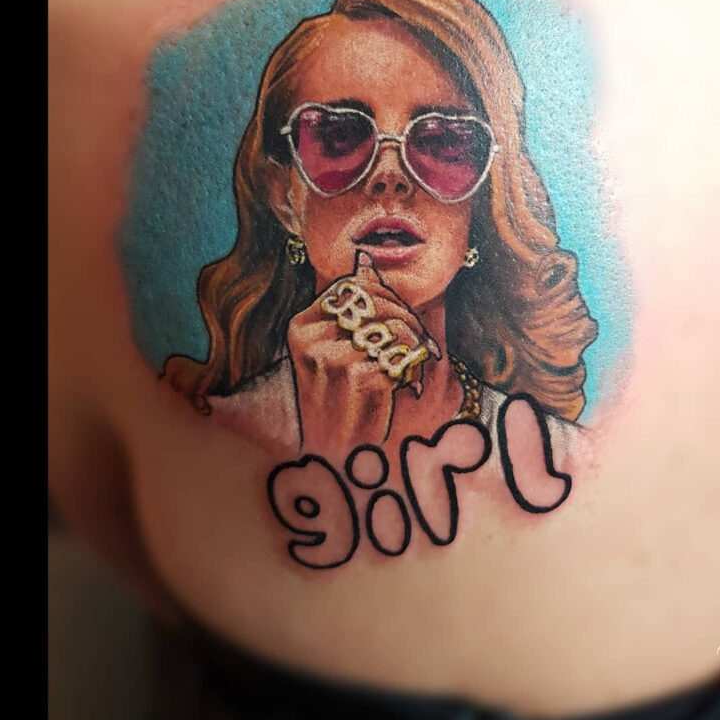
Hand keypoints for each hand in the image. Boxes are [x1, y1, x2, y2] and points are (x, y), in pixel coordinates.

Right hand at [287, 251, 441, 449]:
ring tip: (413, 363)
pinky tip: (407, 384)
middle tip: (419, 339)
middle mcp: (311, 340)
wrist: (336, 460)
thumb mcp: (332, 352)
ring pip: (392, 327)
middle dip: (406, 316)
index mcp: (300, 327)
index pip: (352, 286)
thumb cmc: (339, 403)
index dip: (385, 294)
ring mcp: (334, 359)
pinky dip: (414, 366)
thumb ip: (349, 309)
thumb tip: (365, 259)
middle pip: (375, 302)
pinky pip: (401, 354)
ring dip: (414, 343)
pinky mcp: (360, 379)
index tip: (400, 315)